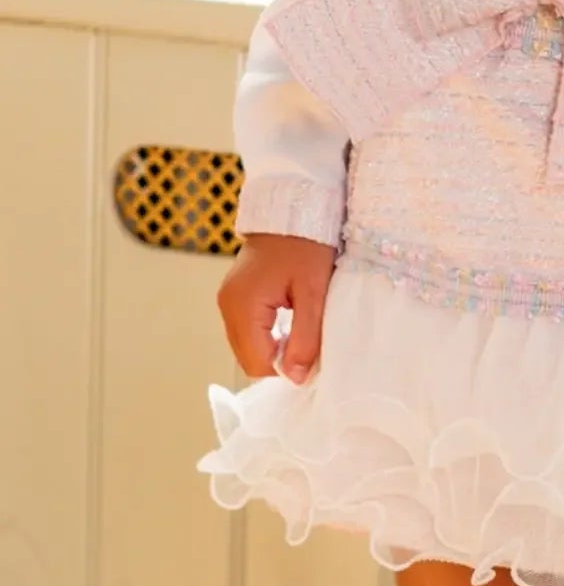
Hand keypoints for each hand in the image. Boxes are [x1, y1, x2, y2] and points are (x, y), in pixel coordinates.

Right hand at [216, 232, 337, 381]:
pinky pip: (246, 329)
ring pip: (246, 345)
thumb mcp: (313, 292)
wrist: (293, 207)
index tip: (313, 356)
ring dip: (272, 347)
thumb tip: (294, 378)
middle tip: (308, 345)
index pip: (258, 363)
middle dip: (278, 360)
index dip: (286, 369)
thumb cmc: (307, 245)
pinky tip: (288, 321)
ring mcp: (227, 299)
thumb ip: (305, 338)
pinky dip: (266, 334)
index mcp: (243, 306)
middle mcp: (227, 305)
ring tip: (300, 331)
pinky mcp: (234, 294)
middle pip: (248, 358)